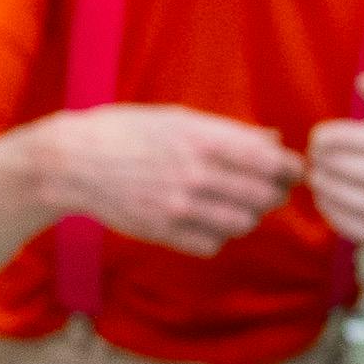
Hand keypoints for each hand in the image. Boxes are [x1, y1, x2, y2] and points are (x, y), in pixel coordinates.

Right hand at [34, 104, 302, 254]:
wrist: (72, 161)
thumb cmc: (129, 131)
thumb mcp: (179, 119)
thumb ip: (230, 132)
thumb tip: (274, 139)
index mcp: (204, 140)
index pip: (271, 161)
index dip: (290, 168)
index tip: (291, 170)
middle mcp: (196, 174)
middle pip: (264, 196)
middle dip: (273, 194)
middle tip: (268, 190)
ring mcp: (179, 207)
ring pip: (243, 224)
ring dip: (247, 216)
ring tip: (235, 205)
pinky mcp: (163, 232)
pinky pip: (213, 244)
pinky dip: (218, 236)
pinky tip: (207, 221)